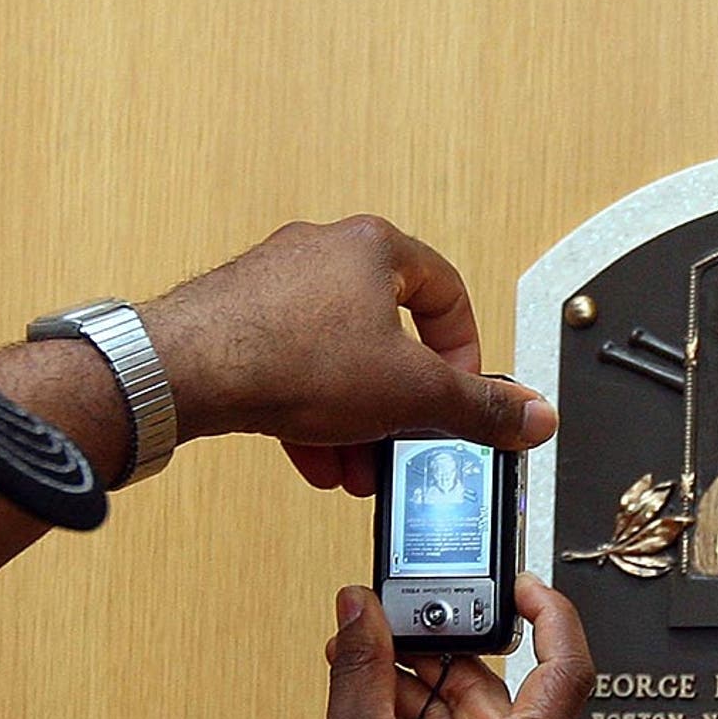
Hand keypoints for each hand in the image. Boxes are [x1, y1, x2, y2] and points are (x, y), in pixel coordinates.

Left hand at [139, 215, 555, 494]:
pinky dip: (309, 416)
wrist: (185, 371)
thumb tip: (532, 416)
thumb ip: (476, 408)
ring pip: (333, 362)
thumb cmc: (285, 356)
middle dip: (396, 405)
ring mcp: (272, 289)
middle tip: (403, 444)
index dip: (463, 352)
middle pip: (384, 337)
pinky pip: (288, 373)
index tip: (460, 393)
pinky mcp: (235, 325)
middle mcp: (321, 256)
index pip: (445, 294)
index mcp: (373, 249)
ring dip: (353, 421)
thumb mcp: (407, 392)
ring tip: (358, 468)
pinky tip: (316, 460)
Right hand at [273, 574, 592, 718]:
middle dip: (435, 657)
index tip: (519, 584)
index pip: (563, 673)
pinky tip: (365, 718)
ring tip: (355, 678)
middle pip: (494, 693)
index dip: (550, 615)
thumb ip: (360, 667)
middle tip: (381, 632)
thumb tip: (360, 608)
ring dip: (413, 692)